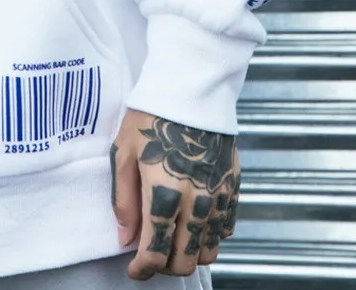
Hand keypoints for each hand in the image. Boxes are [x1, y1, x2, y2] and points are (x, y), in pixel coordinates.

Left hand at [110, 108, 239, 279]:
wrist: (190, 86)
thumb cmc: (151, 113)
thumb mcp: (123, 152)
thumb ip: (124, 200)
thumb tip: (125, 239)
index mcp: (164, 192)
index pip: (155, 252)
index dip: (142, 269)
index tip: (135, 269)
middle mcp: (196, 200)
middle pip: (185, 259)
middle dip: (164, 265)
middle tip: (150, 253)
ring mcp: (218, 194)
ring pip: (209, 249)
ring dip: (189, 254)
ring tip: (172, 240)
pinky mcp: (232, 184)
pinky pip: (227, 227)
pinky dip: (211, 236)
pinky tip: (195, 224)